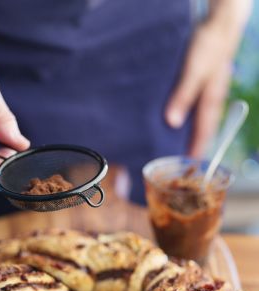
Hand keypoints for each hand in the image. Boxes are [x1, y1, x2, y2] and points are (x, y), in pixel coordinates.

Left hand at [165, 0, 251, 157]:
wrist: (220, 23)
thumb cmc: (208, 46)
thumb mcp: (194, 72)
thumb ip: (183, 96)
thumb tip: (172, 123)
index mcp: (211, 102)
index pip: (203, 133)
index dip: (195, 150)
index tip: (188, 164)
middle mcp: (212, 100)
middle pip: (203, 129)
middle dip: (194, 145)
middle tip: (183, 161)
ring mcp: (209, 92)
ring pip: (201, 119)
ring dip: (192, 132)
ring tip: (180, 144)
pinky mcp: (204, 83)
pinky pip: (197, 107)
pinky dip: (190, 117)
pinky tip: (179, 118)